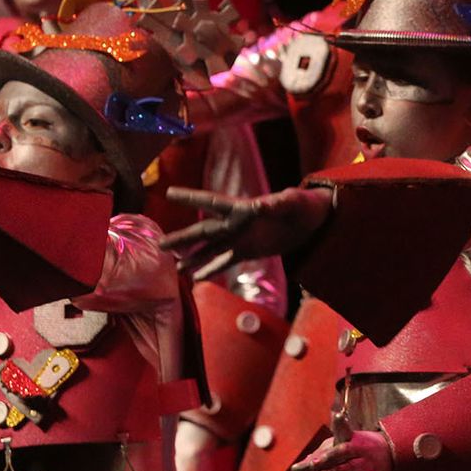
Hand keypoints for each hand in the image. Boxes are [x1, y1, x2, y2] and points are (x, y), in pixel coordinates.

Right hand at [161, 185, 332, 272]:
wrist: (311, 222)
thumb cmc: (302, 205)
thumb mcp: (293, 202)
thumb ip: (278, 203)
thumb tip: (261, 205)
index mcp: (242, 208)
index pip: (212, 202)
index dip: (191, 197)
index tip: (169, 192)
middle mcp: (235, 224)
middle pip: (203, 231)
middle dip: (182, 237)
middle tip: (159, 244)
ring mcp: (239, 238)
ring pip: (209, 248)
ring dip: (191, 257)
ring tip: (173, 267)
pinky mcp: (247, 251)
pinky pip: (224, 262)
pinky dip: (211, 269)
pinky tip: (196, 278)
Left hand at [290, 409, 391, 470]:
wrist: (390, 451)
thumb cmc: (357, 448)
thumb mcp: (340, 446)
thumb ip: (319, 457)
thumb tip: (295, 469)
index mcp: (348, 439)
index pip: (341, 430)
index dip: (339, 423)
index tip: (337, 414)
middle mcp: (357, 448)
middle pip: (341, 451)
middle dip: (327, 456)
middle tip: (312, 463)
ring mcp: (366, 461)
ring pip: (351, 466)